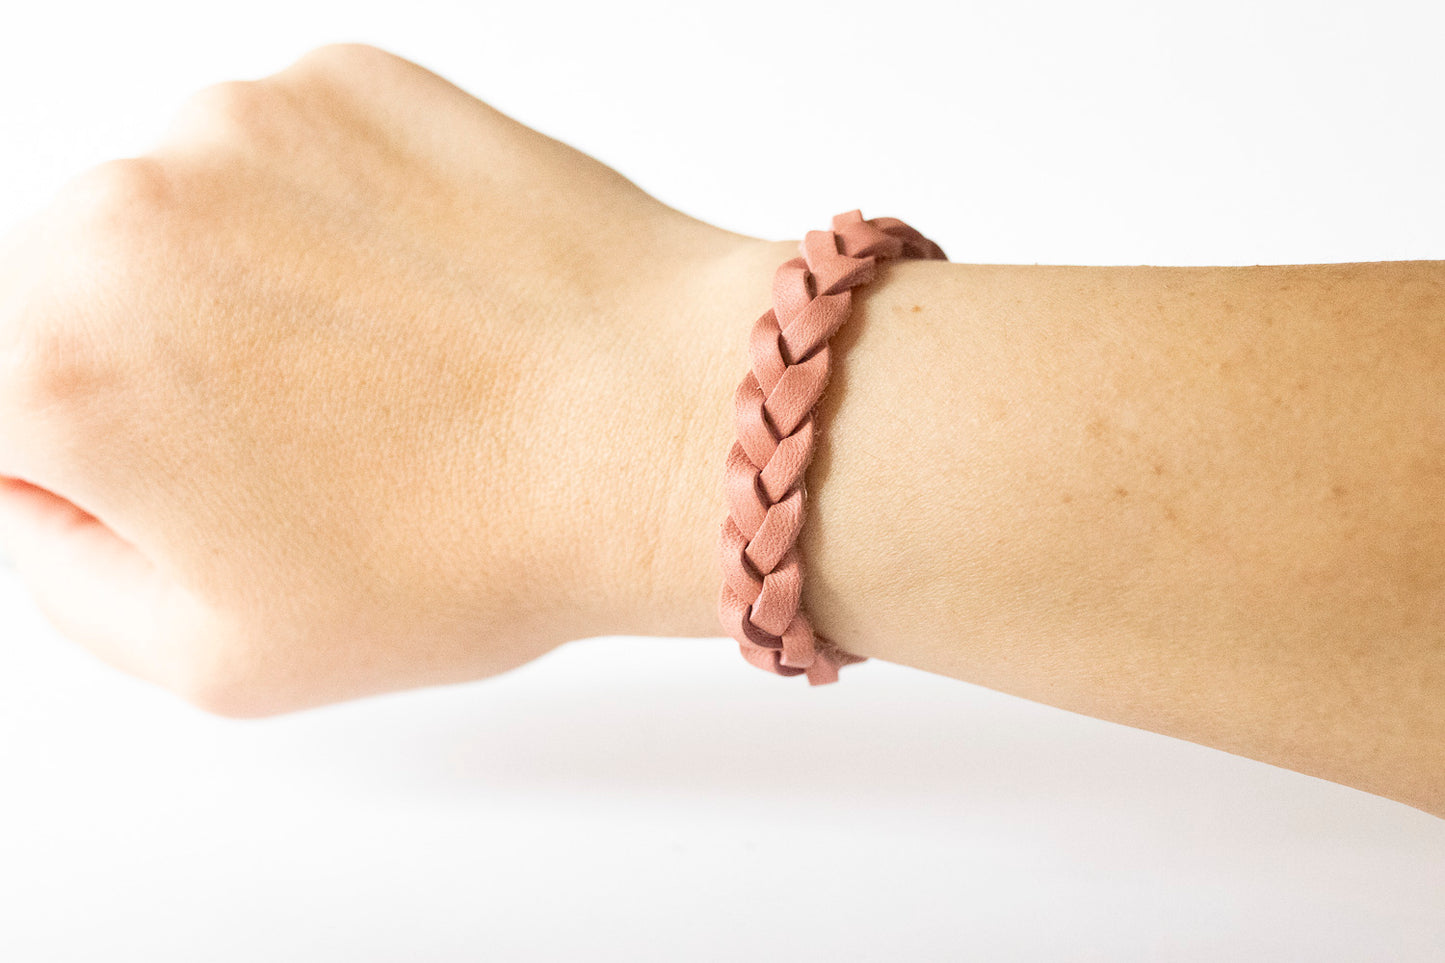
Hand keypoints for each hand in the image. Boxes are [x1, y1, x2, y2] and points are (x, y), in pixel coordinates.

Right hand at [0, 43, 775, 715]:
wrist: (659, 426)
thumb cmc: (473, 545)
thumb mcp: (217, 656)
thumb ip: (63, 567)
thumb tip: (40, 484)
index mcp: (53, 368)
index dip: (81, 457)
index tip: (170, 470)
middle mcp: (119, 213)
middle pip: (67, 295)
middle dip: (149, 366)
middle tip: (296, 432)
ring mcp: (238, 124)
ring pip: (176, 216)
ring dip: (241, 284)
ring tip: (381, 365)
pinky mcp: (343, 81)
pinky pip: (282, 159)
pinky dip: (325, 218)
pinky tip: (418, 294)